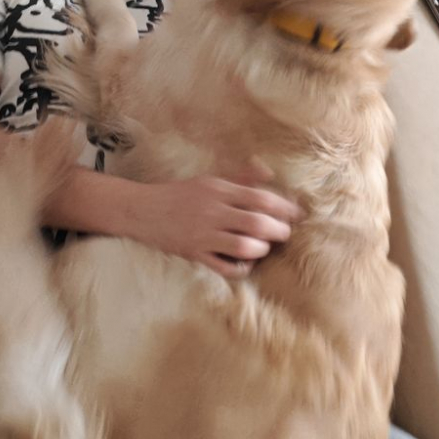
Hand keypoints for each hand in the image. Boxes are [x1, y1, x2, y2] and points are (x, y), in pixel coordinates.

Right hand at [132, 175, 300, 277]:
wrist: (141, 210)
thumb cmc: (179, 195)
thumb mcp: (209, 180)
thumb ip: (240, 176)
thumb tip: (268, 171)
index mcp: (218, 190)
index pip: (260, 198)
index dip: (284, 207)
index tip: (297, 214)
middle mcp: (212, 211)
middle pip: (257, 223)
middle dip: (279, 231)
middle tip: (284, 234)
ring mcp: (203, 235)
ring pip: (244, 246)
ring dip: (261, 249)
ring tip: (263, 247)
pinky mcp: (194, 254)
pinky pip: (225, 267)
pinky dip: (241, 267)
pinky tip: (245, 263)